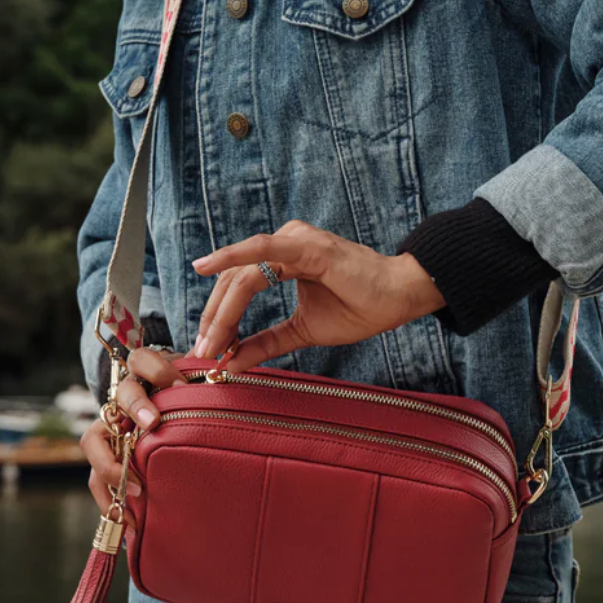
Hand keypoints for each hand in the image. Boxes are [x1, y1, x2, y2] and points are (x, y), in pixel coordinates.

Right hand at [78, 343, 190, 525]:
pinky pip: (96, 477)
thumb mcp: (189, 378)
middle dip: (136, 408)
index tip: (180, 384)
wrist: (162, 405)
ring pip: (93, 441)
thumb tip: (219, 369)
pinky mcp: (106, 456)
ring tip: (138, 489)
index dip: (158, 370)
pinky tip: (130, 520)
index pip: (143, 359)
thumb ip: (201, 375)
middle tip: (153, 424)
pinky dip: (109, 499)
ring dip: (111, 466)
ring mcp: (110, 427)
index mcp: (143, 372)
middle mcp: (122, 397)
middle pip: (120, 395)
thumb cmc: (179, 392)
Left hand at [189, 220, 446, 371]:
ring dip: (222, 311)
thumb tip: (230, 362)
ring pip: (243, 275)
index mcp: (283, 258)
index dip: (219, 319)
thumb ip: (266, 342)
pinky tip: (205, 266)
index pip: (238, 287)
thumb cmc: (359, 307)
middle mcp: (284, 242)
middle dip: (215, 320)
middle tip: (202, 353)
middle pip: (233, 282)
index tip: (206, 352)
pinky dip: (232, 258)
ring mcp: (294, 240)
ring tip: (210, 342)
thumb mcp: (302, 331)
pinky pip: (262, 251)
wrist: (400, 298)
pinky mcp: (306, 247)